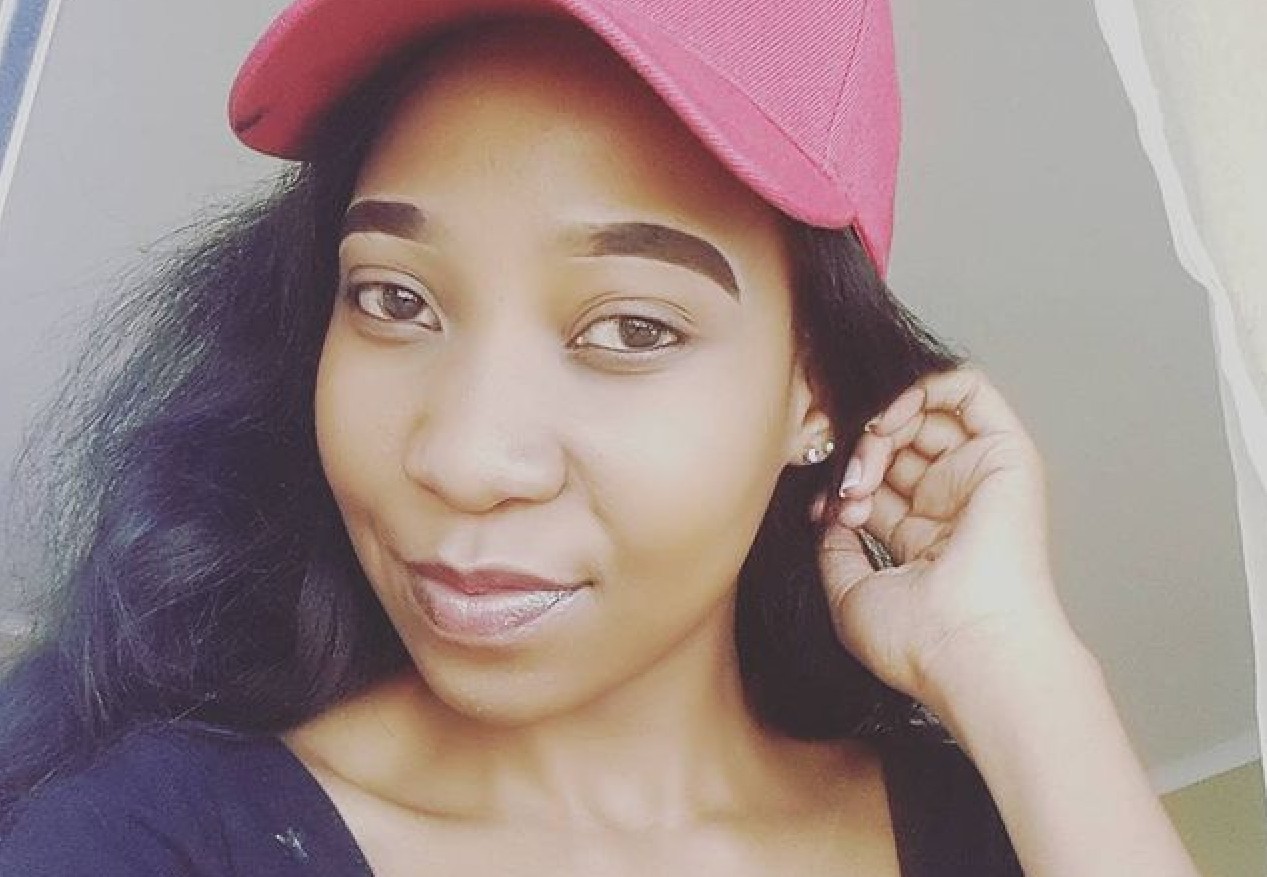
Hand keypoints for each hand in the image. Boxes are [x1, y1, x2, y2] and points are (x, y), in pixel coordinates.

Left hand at [813, 366, 1080, 706]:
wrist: (967, 649)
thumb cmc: (917, 642)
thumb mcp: (850, 594)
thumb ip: (836, 548)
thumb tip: (827, 514)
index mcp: (925, 542)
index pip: (877, 485)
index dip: (843, 482)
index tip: (822, 507)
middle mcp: (954, 508)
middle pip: (897, 448)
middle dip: (860, 454)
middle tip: (847, 487)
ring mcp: (981, 480)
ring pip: (924, 417)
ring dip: (883, 426)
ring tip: (867, 463)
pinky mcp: (1007, 455)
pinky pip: (970, 391)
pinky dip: (924, 387)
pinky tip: (891, 419)